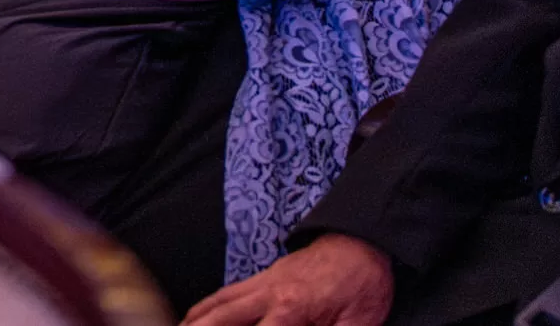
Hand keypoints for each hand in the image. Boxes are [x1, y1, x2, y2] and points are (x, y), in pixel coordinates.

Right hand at [181, 234, 394, 325]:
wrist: (361, 241)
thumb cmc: (363, 283)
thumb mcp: (360, 321)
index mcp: (292, 307)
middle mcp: (269, 292)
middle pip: (222, 316)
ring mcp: (263, 281)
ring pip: (219, 302)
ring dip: (196, 319)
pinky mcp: (265, 276)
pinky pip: (227, 292)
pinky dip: (207, 306)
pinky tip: (197, 316)